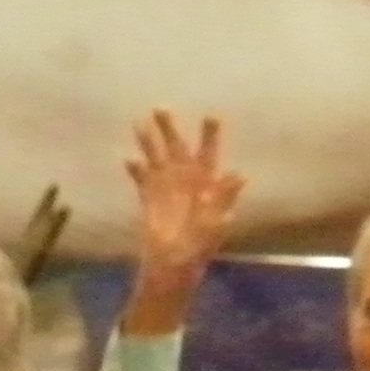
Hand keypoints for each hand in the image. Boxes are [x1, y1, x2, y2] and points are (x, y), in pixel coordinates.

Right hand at [123, 109, 243, 289]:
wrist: (174, 263)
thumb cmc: (200, 244)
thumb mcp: (217, 221)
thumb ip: (225, 196)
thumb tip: (241, 175)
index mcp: (205, 182)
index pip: (208, 153)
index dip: (210, 135)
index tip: (210, 115)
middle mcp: (185, 178)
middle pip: (177, 147)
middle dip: (169, 127)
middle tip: (160, 107)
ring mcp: (166, 186)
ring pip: (156, 157)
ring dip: (148, 141)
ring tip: (138, 122)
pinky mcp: (149, 198)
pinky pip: (141, 178)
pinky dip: (135, 169)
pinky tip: (128, 159)